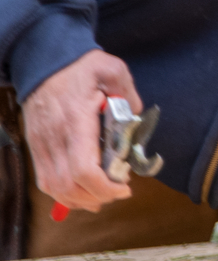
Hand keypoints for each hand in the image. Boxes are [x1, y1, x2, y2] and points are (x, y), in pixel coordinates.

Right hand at [24, 50, 141, 214]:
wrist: (42, 60)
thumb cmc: (79, 66)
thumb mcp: (112, 70)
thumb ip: (129, 93)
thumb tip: (138, 116)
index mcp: (75, 122)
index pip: (84, 169)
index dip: (106, 187)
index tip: (125, 188)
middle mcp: (54, 138)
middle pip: (69, 186)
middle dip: (97, 197)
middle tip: (119, 192)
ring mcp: (41, 144)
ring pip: (54, 188)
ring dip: (80, 199)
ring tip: (102, 196)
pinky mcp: (36, 146)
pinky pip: (44, 179)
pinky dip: (63, 192)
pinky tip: (82, 192)